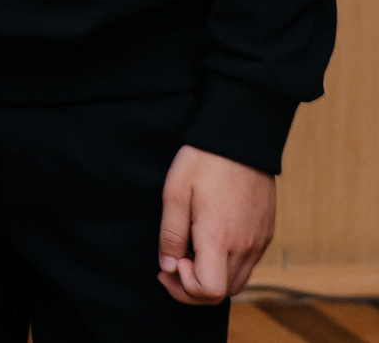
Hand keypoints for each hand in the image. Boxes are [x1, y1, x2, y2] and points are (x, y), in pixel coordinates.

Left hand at [158, 144, 275, 305]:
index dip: (186, 287)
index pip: (210, 291)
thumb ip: (171, 235)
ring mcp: (259, 242)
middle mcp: (245, 247)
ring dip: (211, 278)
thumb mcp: (175, 193)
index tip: (173, 262)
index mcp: (219, 238)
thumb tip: (168, 267)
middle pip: (223, 293)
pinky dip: (226, 266)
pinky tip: (208, 241)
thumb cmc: (203, 163)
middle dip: (193, 288)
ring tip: (189, 252)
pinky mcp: (265, 234)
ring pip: (236, 281)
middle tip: (173, 262)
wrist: (241, 141)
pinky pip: (247, 264)